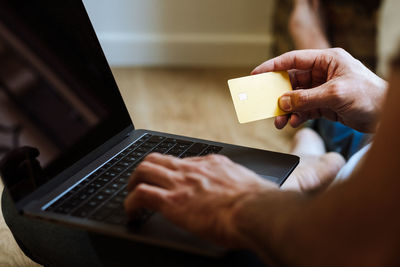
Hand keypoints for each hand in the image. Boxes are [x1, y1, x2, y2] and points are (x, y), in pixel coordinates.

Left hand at [124, 153, 277, 246]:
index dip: (171, 170)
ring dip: (133, 182)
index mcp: (211, 164)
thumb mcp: (248, 185)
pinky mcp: (172, 201)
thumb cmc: (258, 202)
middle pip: (157, 159)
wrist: (256, 210)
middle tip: (140, 181)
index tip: (170, 179)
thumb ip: (238, 185)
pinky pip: (141, 195)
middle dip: (145, 169)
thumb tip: (242, 194)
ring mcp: (180, 183)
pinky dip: (130, 202)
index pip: (182, 160)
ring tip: (130, 194)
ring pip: (144, 170)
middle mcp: (192, 169)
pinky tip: (131, 212)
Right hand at [252, 48, 387, 131]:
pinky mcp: (324, 105)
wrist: (385, 116)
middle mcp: (323, 73)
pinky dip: (296, 116)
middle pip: (292, 81)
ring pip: (296, 98)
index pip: (294, 60)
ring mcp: (322, 90)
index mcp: (327, 60)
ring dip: (286, 109)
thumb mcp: (335, 94)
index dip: (273, 66)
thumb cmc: (369, 96)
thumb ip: (306, 98)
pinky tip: (292, 123)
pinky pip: (303, 109)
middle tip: (265, 104)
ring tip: (279, 121)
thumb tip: (283, 102)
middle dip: (278, 94)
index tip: (256, 74)